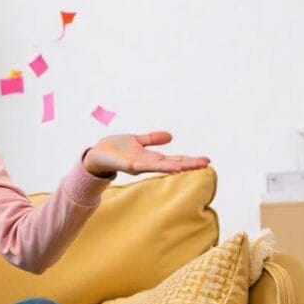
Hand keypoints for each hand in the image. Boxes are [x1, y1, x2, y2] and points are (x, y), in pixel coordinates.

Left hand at [82, 131, 209, 177]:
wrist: (95, 154)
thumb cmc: (115, 149)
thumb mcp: (137, 140)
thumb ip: (152, 139)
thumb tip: (171, 136)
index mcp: (151, 158)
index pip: (174, 159)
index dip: (189, 160)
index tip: (206, 160)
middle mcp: (148, 163)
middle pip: (172, 164)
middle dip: (190, 164)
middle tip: (207, 163)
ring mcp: (140, 165)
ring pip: (162, 166)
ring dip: (178, 166)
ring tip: (194, 165)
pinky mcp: (130, 165)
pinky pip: (146, 166)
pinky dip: (159, 166)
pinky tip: (171, 167)